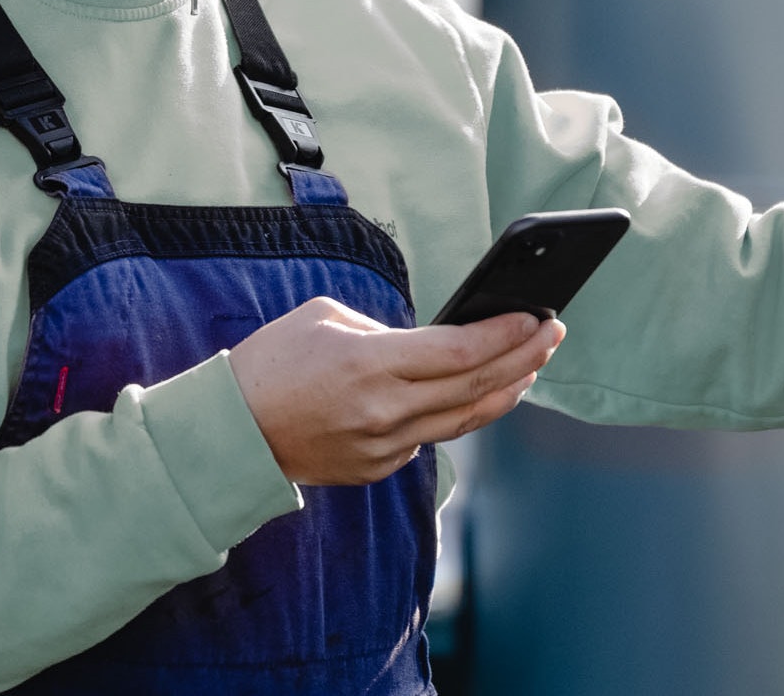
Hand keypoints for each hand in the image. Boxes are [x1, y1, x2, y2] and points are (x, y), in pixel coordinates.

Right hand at [228, 297, 564, 484]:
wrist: (232, 431)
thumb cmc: (271, 362)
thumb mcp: (324, 318)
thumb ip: (385, 330)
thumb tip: (427, 343)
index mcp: (371, 362)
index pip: (460, 349)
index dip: (506, 333)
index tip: (537, 316)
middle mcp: (386, 409)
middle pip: (476, 384)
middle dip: (523, 356)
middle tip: (551, 333)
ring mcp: (384, 446)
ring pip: (465, 418)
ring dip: (504, 390)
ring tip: (530, 367)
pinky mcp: (377, 468)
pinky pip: (428, 437)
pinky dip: (455, 413)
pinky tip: (470, 394)